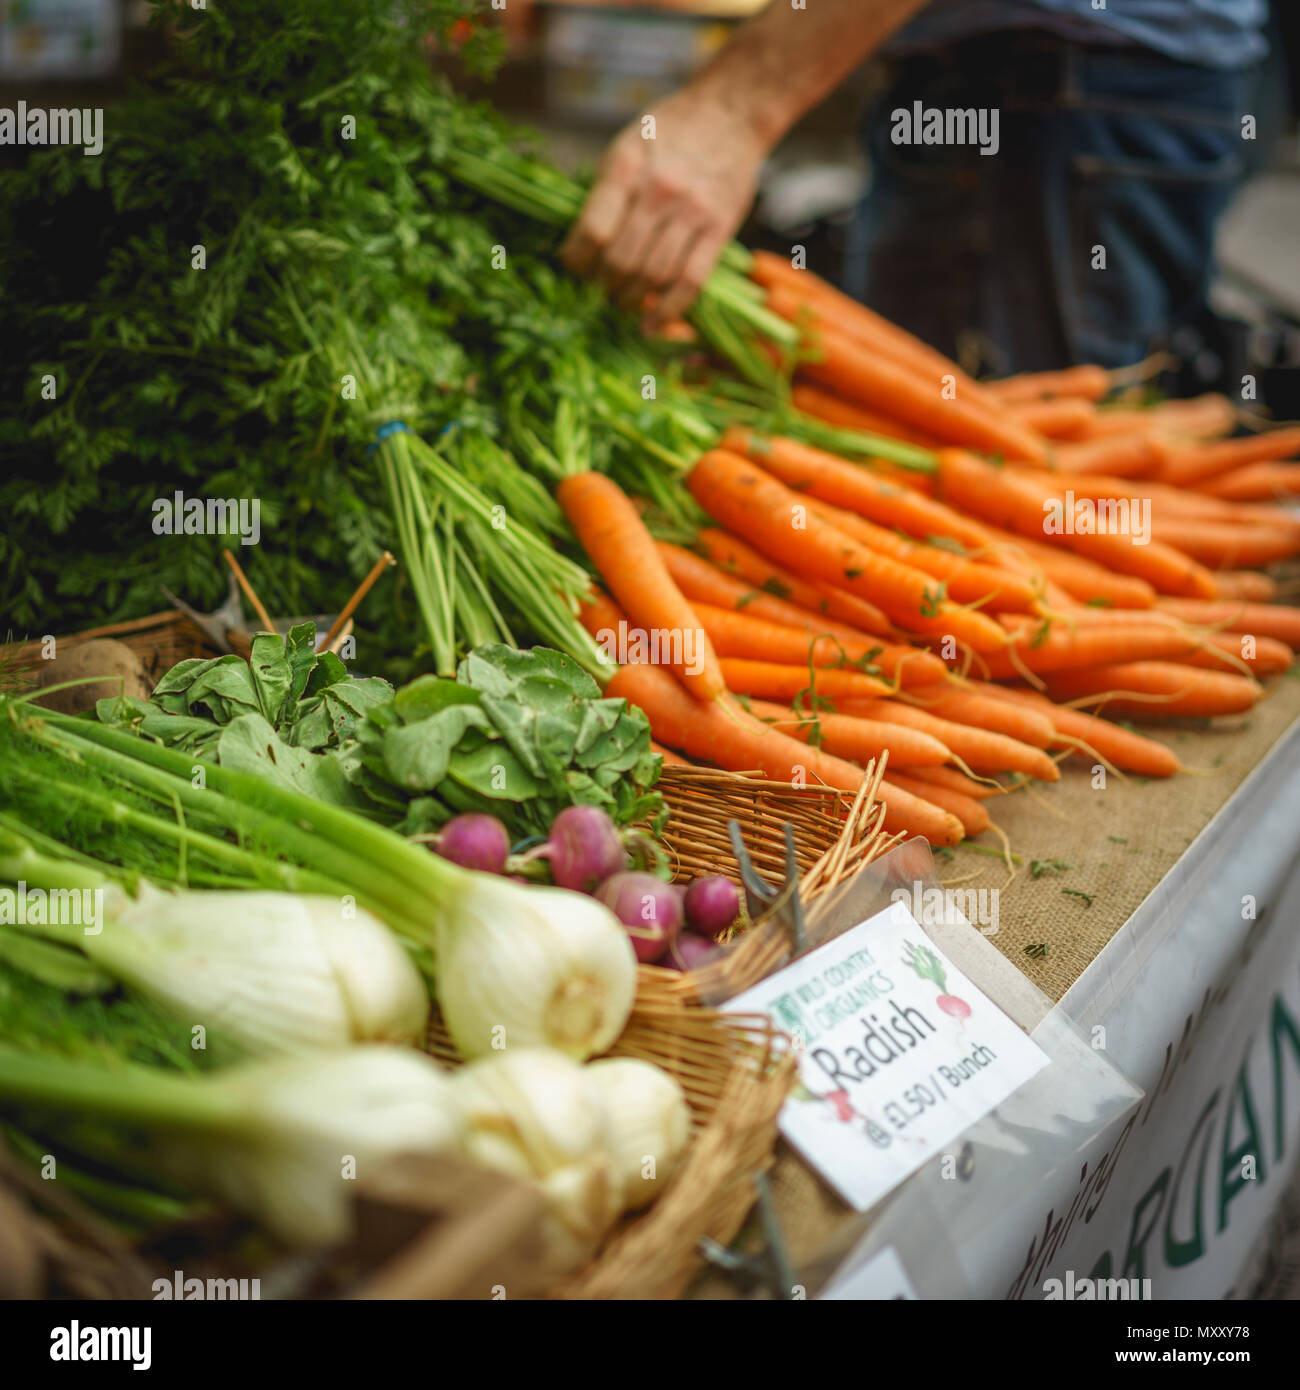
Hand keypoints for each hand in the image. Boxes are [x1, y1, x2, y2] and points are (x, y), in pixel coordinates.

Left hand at [561, 88, 767, 329]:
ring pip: (654, 276)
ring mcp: (692, 212)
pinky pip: (691, 282)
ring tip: (623, 302)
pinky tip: (651, 324)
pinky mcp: (719, 229)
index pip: (593, 232)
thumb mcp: (625, 146)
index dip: (576, 262)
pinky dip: (668, 310)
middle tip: (599, 290)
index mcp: (626, 167)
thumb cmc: (669, 131)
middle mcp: (659, 191)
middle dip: (603, 286)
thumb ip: (605, 192)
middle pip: (622, 261)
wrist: (730, 112)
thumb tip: (580, 245)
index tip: (573, 269)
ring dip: (632, 300)